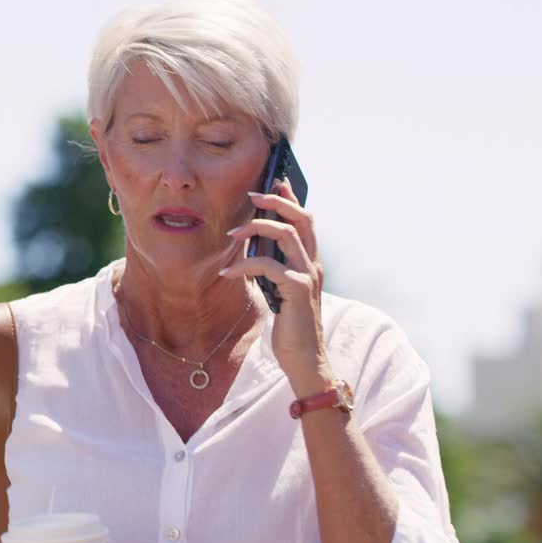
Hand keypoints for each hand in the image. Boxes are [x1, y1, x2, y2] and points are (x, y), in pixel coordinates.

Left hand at [220, 178, 334, 396]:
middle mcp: (313, 265)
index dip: (292, 199)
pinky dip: (245, 264)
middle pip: (302, 219)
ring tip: (232, 234)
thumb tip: (256, 245)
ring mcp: (307, 276)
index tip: (276, 182)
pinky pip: (267, 265)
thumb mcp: (281, 292)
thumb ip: (275, 269)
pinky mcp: (296, 291)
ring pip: (286, 235)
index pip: (306, 221)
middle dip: (277, 202)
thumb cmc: (290, 327)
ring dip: (256, 228)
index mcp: (310, 263)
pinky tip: (227, 272)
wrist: (305, 360)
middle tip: (253, 195)